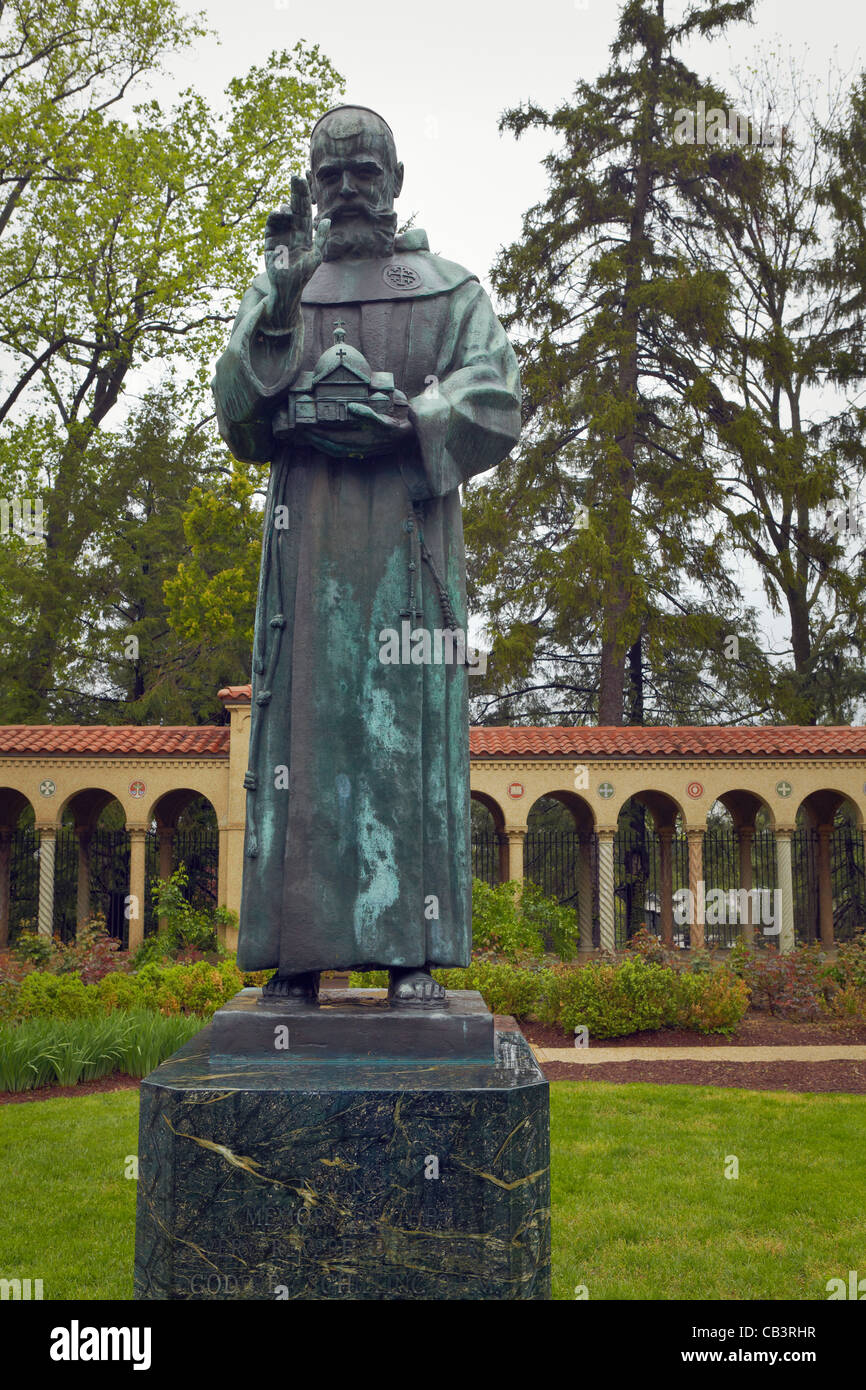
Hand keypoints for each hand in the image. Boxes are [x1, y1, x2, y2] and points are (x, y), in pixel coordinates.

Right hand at [262, 176, 329, 328]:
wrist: (288, 288)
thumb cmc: (304, 274)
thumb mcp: (317, 255)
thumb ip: (322, 238)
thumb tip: (326, 219)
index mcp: (304, 232)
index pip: (305, 210)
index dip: (304, 195)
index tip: (305, 179)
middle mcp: (292, 230)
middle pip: (294, 207)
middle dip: (295, 192)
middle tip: (295, 176)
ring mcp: (280, 234)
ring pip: (281, 214)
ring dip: (285, 208)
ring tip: (287, 209)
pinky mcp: (269, 240)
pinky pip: (271, 224)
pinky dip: (275, 217)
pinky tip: (279, 213)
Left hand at [298, 403, 414, 457]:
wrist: (405, 439)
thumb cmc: (394, 426)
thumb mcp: (382, 418)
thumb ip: (367, 413)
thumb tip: (351, 407)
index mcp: (360, 439)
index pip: (333, 437)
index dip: (318, 432)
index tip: (306, 426)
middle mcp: (357, 448)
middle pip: (330, 446)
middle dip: (315, 439)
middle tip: (301, 431)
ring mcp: (359, 451)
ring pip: (334, 450)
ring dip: (320, 445)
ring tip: (309, 437)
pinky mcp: (361, 452)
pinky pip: (340, 452)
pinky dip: (330, 448)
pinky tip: (325, 443)